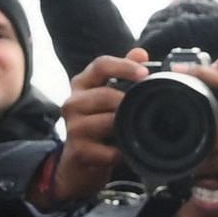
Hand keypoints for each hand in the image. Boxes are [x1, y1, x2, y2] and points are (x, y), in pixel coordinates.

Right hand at [52, 48, 150, 204]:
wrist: (79, 163)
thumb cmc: (97, 124)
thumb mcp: (108, 95)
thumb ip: (123, 73)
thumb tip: (141, 53)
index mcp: (82, 84)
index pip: (100, 65)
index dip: (123, 66)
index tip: (145, 73)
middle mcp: (72, 102)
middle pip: (105, 94)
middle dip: (128, 103)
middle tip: (145, 110)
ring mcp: (73, 127)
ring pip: (107, 121)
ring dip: (125, 127)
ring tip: (135, 131)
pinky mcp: (78, 151)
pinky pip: (108, 150)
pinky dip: (121, 152)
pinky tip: (126, 152)